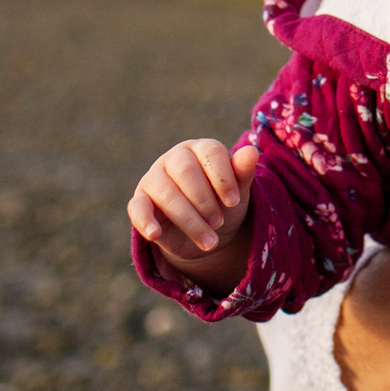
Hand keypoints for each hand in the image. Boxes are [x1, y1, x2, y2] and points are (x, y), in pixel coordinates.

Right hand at [127, 138, 260, 272]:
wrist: (206, 233)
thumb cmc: (223, 204)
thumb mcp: (237, 192)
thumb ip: (243, 173)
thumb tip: (252, 152)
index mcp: (201, 149)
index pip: (211, 152)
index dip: (223, 177)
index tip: (234, 202)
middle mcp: (174, 158)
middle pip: (186, 171)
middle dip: (205, 201)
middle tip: (219, 223)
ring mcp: (154, 178)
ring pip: (166, 192)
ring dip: (189, 219)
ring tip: (209, 241)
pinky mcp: (140, 202)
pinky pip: (137, 208)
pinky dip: (145, 221)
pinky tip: (155, 234)